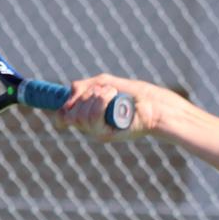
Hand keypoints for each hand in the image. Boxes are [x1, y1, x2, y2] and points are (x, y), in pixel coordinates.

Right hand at [57, 74, 184, 142]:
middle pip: (70, 113)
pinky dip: (102, 101)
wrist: (156, 105)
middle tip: (108, 90)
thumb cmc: (135, 95)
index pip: (61, 118)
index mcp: (88, 116)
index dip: (61, 107)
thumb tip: (69, 92)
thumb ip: (84, 86)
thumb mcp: (105, 83)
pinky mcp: (106, 135)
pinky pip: (92, 117)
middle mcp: (90, 127)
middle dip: (86, 94)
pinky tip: (115, 96)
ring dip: (97, 96)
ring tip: (114, 93)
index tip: (71, 97)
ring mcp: (97, 133)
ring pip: (80, 115)